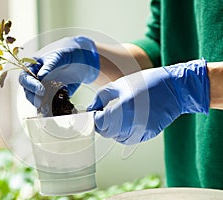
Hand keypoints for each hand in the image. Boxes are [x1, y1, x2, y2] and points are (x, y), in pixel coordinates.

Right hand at [19, 36, 99, 109]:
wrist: (83, 59)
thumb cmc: (68, 53)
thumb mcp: (60, 56)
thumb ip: (50, 65)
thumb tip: (40, 76)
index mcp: (33, 66)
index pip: (25, 78)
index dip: (31, 85)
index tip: (41, 90)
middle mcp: (36, 78)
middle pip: (28, 91)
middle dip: (34, 98)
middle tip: (42, 103)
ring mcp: (44, 87)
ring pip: (37, 99)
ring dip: (42, 106)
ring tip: (48, 111)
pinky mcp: (53, 95)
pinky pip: (50, 103)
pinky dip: (51, 108)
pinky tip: (55, 113)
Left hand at [87, 59, 209, 143]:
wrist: (175, 88)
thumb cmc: (146, 82)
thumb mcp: (119, 84)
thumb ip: (101, 97)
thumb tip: (90, 109)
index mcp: (125, 107)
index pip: (100, 122)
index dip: (94, 118)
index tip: (94, 113)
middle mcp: (133, 122)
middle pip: (107, 132)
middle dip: (102, 124)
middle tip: (103, 114)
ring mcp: (142, 130)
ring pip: (117, 138)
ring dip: (112, 130)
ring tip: (115, 116)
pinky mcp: (149, 134)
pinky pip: (129, 139)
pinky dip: (123, 133)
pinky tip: (126, 121)